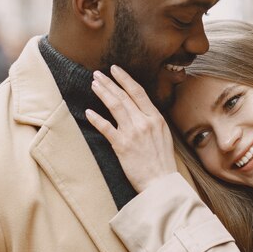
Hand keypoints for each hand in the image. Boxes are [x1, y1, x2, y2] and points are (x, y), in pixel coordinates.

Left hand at [85, 65, 175, 191]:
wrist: (161, 181)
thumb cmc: (162, 161)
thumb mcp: (163, 135)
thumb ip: (151, 120)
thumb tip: (140, 110)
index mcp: (156, 118)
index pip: (138, 92)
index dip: (125, 79)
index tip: (115, 69)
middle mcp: (144, 122)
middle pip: (124, 96)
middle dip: (109, 83)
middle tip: (97, 74)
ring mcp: (133, 133)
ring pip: (115, 107)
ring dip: (103, 93)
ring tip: (93, 84)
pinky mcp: (122, 145)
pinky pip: (106, 128)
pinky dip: (96, 118)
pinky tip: (88, 111)